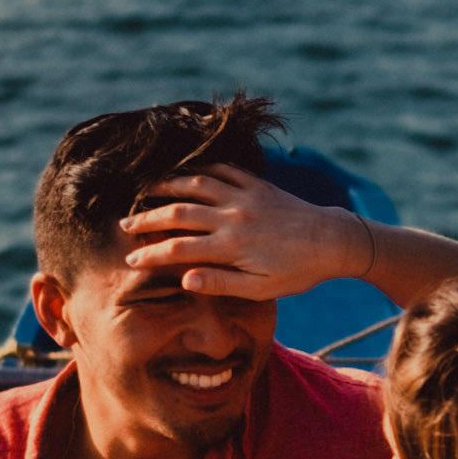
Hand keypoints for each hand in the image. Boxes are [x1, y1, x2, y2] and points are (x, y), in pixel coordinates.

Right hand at [121, 166, 369, 301]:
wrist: (333, 240)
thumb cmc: (296, 272)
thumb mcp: (261, 289)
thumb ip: (221, 283)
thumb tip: (184, 280)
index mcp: (231, 246)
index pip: (179, 249)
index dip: (151, 254)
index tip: (130, 260)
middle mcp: (233, 216)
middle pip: (179, 213)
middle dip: (147, 218)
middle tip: (124, 225)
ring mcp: (244, 196)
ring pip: (196, 184)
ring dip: (167, 187)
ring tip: (145, 192)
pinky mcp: (257, 184)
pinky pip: (223, 170)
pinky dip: (200, 170)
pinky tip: (186, 174)